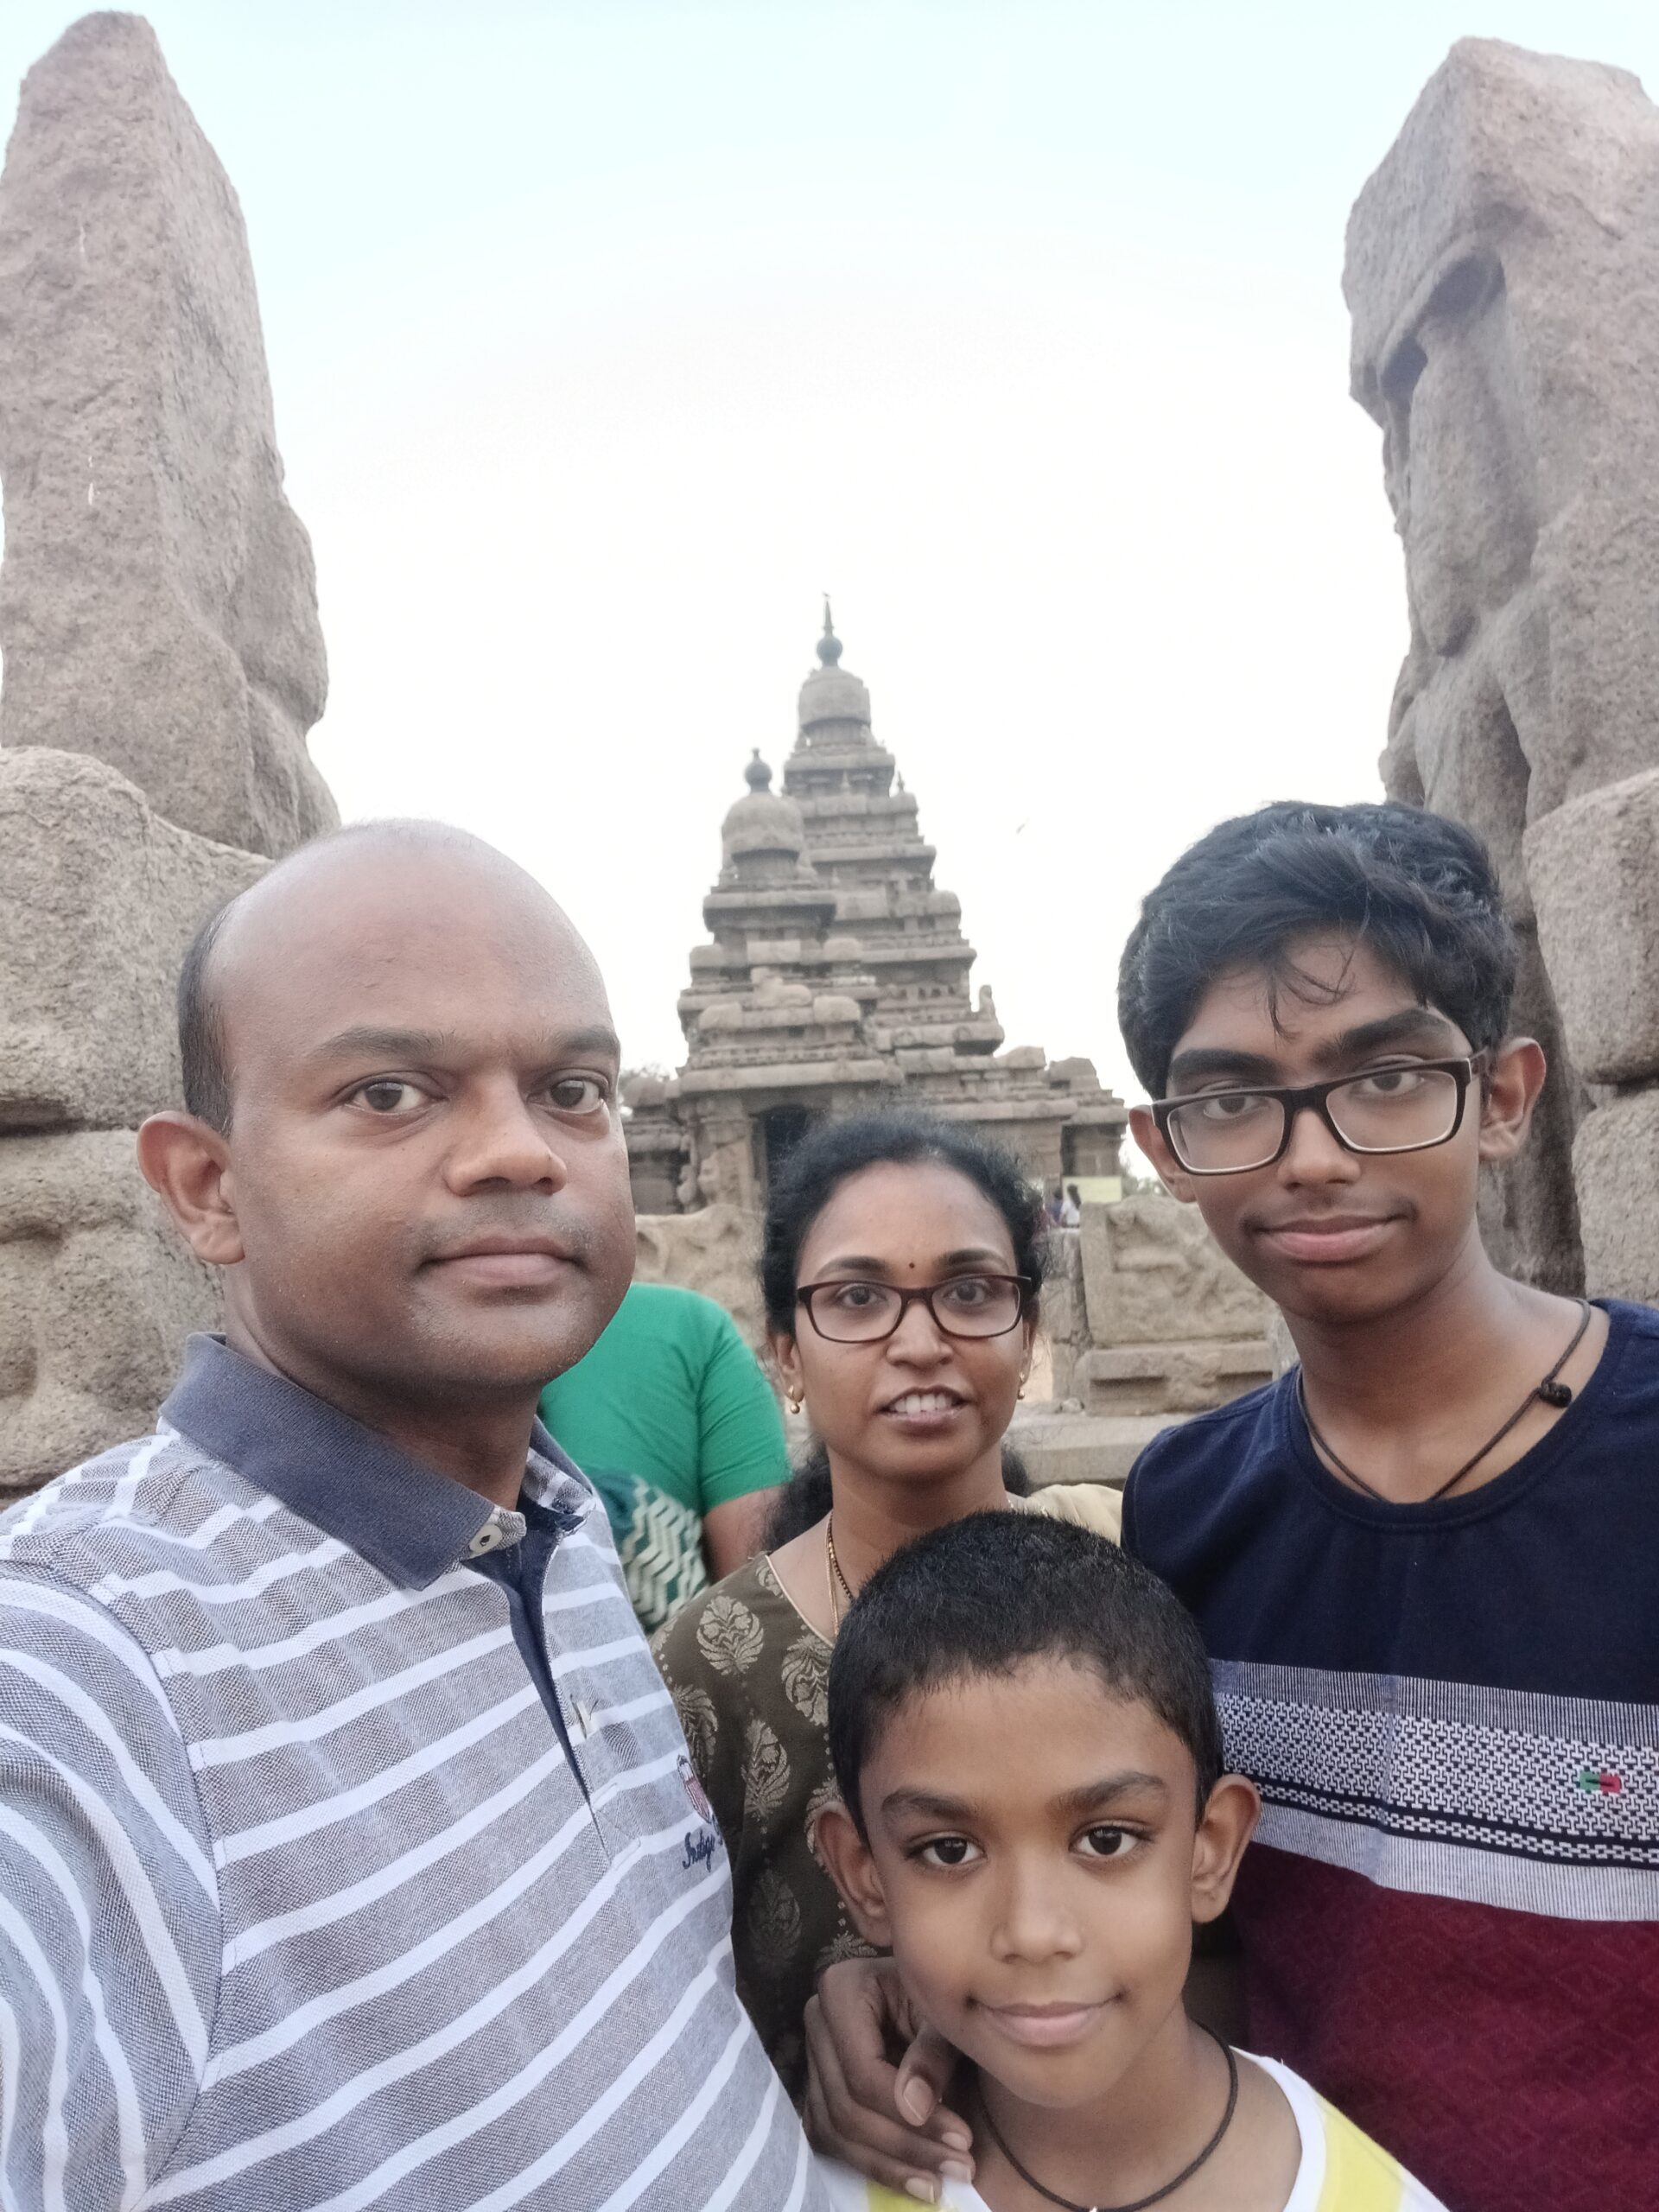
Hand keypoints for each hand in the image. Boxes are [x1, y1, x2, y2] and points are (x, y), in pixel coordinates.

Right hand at [803, 1957, 972, 2203]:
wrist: (931, 1991)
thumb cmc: (942, 1996)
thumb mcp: (946, 2016)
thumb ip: (932, 2055)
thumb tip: (914, 2108)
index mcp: (841, 1990)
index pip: (862, 2071)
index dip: (905, 2113)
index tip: (960, 2139)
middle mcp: (816, 2023)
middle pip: (846, 2106)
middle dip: (904, 2145)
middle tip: (960, 2167)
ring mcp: (812, 2057)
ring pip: (834, 2130)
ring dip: (887, 2165)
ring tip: (937, 2184)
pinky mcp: (818, 2088)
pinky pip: (831, 2138)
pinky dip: (870, 2164)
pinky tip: (910, 2179)